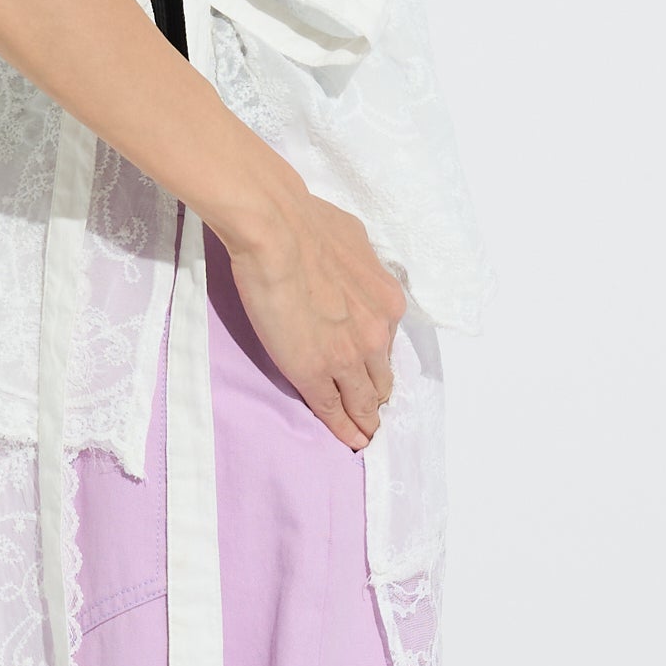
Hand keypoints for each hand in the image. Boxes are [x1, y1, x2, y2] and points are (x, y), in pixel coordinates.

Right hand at [219, 182, 406, 450]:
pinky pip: (334, 410)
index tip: (378, 378)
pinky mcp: (314, 373)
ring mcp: (346, 358)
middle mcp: (376, 334)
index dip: (381, 365)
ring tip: (364, 433)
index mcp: (388, 303)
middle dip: (377, 394)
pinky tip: (352, 440)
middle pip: (381, 377)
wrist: (277, 231)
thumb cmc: (307, 225)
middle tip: (371, 410)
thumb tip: (353, 272)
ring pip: (363, 399)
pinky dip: (345, 429)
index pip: (387, 348)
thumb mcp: (356, 244)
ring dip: (365, 417)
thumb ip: (361, 270)